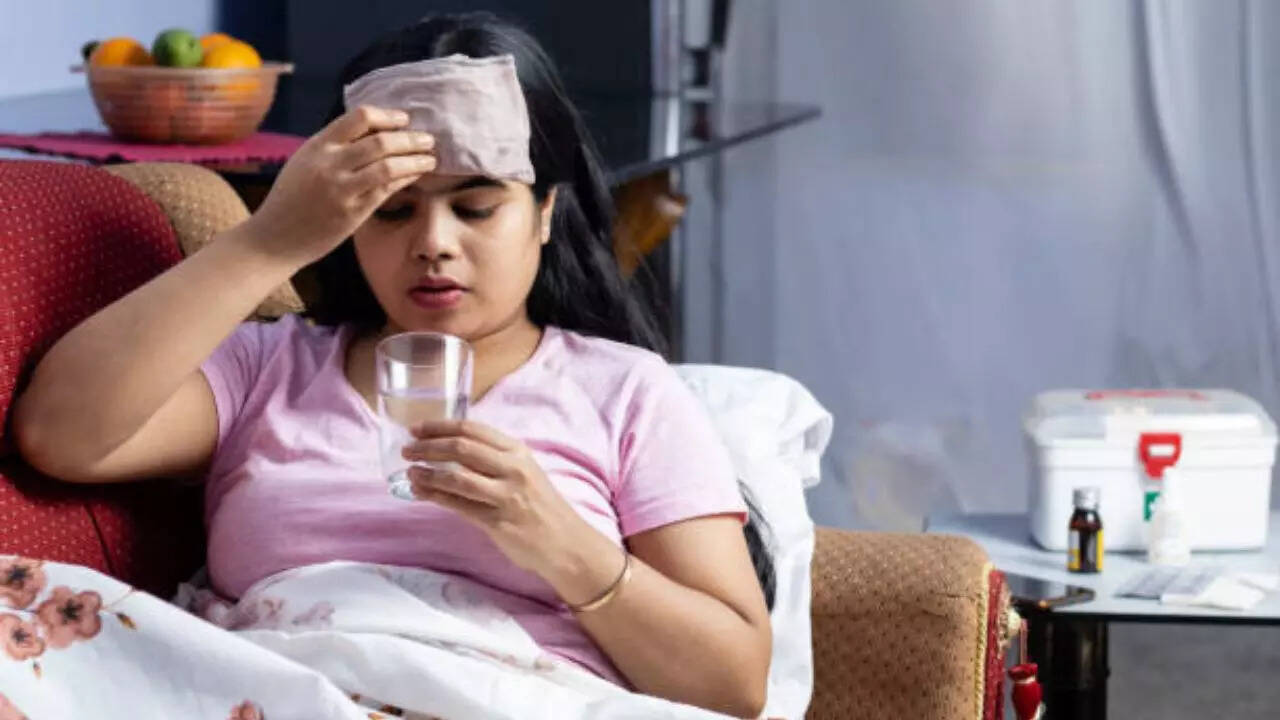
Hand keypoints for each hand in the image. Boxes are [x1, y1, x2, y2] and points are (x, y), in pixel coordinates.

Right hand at [244, 105, 436, 266]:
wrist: (274, 238)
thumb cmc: (292, 199)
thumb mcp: (305, 162)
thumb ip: (334, 147)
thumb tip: (373, 132)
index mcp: (318, 145)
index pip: (359, 117)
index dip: (387, 116)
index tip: (404, 119)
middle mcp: (330, 164)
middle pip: (381, 142)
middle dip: (410, 139)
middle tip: (428, 139)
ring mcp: (341, 189)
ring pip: (389, 166)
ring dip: (415, 160)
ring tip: (431, 158)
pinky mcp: (352, 213)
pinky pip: (387, 191)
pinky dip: (406, 179)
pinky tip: (417, 176)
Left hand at [401, 420, 623, 603]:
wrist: (566, 543)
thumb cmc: (541, 507)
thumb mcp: (524, 473)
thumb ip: (494, 460)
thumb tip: (451, 450)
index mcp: (518, 452)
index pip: (474, 429)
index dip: (441, 426)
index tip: (417, 428)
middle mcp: (514, 469)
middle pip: (462, 448)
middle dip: (428, 446)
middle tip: (407, 449)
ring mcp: (506, 495)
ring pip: (457, 476)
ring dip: (427, 472)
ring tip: (409, 472)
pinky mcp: (498, 521)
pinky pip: (459, 505)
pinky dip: (434, 496)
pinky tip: (420, 492)